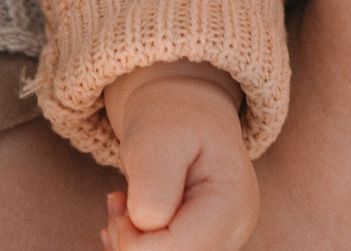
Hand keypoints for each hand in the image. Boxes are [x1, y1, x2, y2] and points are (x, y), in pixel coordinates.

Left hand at [98, 62, 257, 249]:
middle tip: (117, 201)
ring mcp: (220, 241)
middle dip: (130, 242)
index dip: (133, 240)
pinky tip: (129, 221)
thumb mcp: (157, 138)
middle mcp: (234, 232)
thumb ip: (154, 182)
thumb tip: (146, 224)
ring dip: (130, 244)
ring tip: (122, 204)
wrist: (186, 113)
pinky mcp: (202, 244)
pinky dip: (135, 246)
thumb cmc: (173, 120)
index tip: (119, 201)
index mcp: (232, 204)